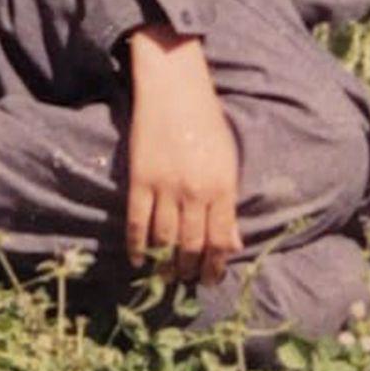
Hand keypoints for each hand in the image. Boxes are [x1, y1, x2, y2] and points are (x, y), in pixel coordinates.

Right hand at [125, 26, 243, 284]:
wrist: (174, 88)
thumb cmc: (207, 123)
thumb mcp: (227, 161)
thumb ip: (228, 204)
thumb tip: (233, 245)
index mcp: (222, 186)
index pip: (220, 241)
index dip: (215, 267)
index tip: (210, 280)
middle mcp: (195, 191)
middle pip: (192, 245)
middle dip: (190, 270)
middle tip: (187, 281)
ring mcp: (166, 186)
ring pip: (164, 239)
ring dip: (165, 263)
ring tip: (166, 275)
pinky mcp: (139, 179)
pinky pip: (137, 223)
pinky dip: (136, 246)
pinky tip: (138, 260)